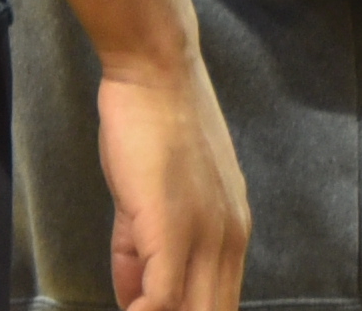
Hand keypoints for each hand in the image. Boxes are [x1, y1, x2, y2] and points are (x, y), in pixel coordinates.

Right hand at [98, 61, 251, 310]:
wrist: (156, 74)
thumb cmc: (154, 126)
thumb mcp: (160, 197)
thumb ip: (147, 253)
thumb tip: (134, 299)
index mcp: (233, 230)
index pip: (222, 304)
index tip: (157, 309)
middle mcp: (229, 238)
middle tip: (143, 309)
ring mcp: (205, 236)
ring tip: (136, 309)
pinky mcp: (171, 231)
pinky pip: (161, 300)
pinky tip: (128, 310)